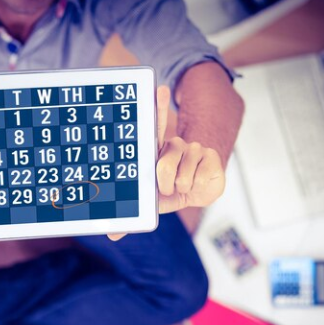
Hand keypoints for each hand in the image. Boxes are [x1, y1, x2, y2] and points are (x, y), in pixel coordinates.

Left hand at [107, 86, 225, 240]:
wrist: (196, 194)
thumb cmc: (167, 192)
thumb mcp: (147, 202)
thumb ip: (130, 216)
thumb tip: (112, 235)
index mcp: (156, 150)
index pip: (155, 126)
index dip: (158, 107)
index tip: (159, 89)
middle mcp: (174, 145)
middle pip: (167, 160)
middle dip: (166, 180)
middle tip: (167, 186)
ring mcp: (194, 149)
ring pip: (183, 175)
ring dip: (182, 187)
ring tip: (182, 185)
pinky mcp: (211, 156)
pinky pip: (201, 177)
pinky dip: (198, 187)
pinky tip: (197, 182)